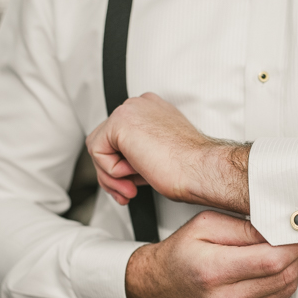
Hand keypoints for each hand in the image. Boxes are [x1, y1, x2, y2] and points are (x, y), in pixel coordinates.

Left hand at [86, 93, 249, 213]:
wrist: (201, 170)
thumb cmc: (191, 169)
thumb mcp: (159, 156)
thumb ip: (138, 153)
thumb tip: (119, 167)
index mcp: (152, 110)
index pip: (120, 137)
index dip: (122, 165)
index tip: (134, 184)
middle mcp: (140, 105)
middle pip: (106, 141)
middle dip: (112, 173)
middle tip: (129, 192)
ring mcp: (129, 110)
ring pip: (98, 147)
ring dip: (112, 176)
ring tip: (132, 187)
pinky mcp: (119, 121)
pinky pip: (97, 152)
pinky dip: (112, 171)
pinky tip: (137, 170)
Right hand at [125, 211, 297, 297]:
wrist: (158, 288)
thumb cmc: (179, 254)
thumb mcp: (206, 224)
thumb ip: (244, 226)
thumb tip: (279, 227)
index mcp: (212, 270)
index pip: (271, 259)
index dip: (294, 242)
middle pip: (284, 275)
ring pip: (286, 289)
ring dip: (294, 265)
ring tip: (289, 246)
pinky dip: (284, 280)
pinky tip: (277, 265)